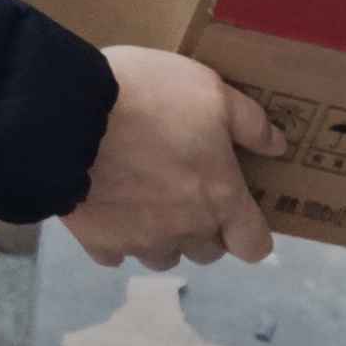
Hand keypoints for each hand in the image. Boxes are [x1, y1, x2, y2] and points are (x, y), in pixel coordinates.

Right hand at [66, 46, 282, 270]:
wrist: (68, 113)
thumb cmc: (148, 98)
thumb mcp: (208, 90)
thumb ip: (249, 122)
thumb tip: (277, 146)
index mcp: (220, 199)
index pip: (255, 246)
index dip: (248, 231)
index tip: (233, 207)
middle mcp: (186, 230)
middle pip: (206, 253)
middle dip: (200, 228)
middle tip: (179, 188)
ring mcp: (141, 239)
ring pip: (162, 256)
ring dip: (159, 235)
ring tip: (138, 197)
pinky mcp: (98, 240)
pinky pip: (115, 252)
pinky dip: (114, 235)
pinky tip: (105, 205)